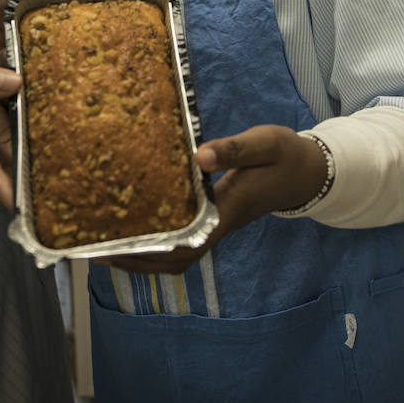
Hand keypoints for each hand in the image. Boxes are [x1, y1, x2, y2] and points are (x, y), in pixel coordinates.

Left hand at [100, 125, 326, 274]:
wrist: (307, 171)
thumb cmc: (285, 155)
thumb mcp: (265, 143)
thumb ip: (234, 149)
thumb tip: (198, 157)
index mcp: (228, 210)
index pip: (187, 243)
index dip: (151, 251)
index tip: (117, 246)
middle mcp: (220, 224)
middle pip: (175, 259)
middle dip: (137, 259)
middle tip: (96, 247)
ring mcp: (218, 224)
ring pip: (178, 254)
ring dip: (144, 254)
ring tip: (108, 241)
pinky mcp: (217, 216)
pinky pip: (183, 238)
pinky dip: (158, 240)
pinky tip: (138, 224)